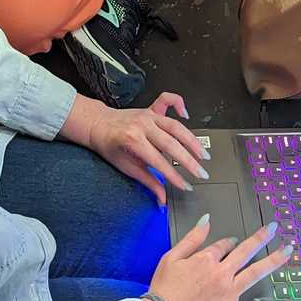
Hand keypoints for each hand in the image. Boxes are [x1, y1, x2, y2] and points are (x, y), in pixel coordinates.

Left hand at [68, 92, 209, 205]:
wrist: (97, 124)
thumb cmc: (109, 146)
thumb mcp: (125, 167)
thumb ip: (147, 182)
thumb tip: (161, 200)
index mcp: (133, 141)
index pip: (160, 162)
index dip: (174, 176)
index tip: (186, 186)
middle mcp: (142, 126)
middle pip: (172, 144)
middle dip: (189, 161)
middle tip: (201, 174)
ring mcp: (148, 116)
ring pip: (176, 126)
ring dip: (192, 141)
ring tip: (203, 154)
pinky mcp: (151, 109)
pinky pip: (167, 100)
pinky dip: (179, 103)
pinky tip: (187, 114)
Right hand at [146, 216, 293, 300]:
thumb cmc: (163, 291)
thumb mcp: (171, 258)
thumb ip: (191, 238)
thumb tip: (206, 220)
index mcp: (206, 260)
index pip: (223, 246)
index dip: (227, 243)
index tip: (230, 243)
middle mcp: (222, 274)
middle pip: (246, 252)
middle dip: (261, 238)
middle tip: (274, 229)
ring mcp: (228, 294)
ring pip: (255, 274)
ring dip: (274, 261)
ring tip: (287, 251)